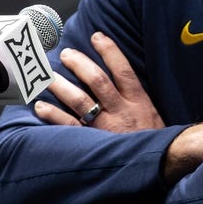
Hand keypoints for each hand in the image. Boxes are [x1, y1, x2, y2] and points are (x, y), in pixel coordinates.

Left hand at [34, 31, 164, 132]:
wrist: (162, 166)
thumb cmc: (154, 142)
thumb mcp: (154, 115)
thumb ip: (137, 99)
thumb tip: (122, 79)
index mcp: (139, 102)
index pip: (123, 70)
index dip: (109, 51)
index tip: (97, 37)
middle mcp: (121, 111)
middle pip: (97, 80)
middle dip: (80, 64)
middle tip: (66, 54)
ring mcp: (106, 127)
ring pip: (80, 100)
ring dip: (61, 85)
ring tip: (48, 75)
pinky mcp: (93, 143)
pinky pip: (69, 126)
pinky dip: (53, 115)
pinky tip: (40, 106)